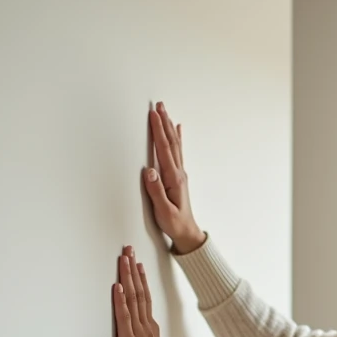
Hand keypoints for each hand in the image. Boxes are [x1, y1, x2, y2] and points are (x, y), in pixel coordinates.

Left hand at [113, 245, 173, 336]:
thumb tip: (138, 331)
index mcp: (150, 328)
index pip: (145, 297)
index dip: (140, 278)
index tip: (136, 262)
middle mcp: (146, 326)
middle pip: (139, 292)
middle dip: (133, 269)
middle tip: (128, 250)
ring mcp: (138, 332)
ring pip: (133, 299)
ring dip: (127, 278)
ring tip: (124, 259)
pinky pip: (124, 317)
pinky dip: (120, 301)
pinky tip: (117, 287)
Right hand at [145, 102, 203, 250]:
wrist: (187, 232)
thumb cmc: (174, 223)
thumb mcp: (163, 210)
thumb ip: (156, 191)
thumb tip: (149, 170)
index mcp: (173, 178)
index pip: (164, 149)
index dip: (158, 131)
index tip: (153, 115)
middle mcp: (178, 173)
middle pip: (171, 142)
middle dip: (164, 122)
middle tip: (159, 105)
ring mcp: (180, 173)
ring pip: (174, 144)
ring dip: (169, 126)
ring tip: (165, 111)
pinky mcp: (178, 176)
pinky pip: (177, 152)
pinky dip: (177, 138)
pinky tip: (178, 129)